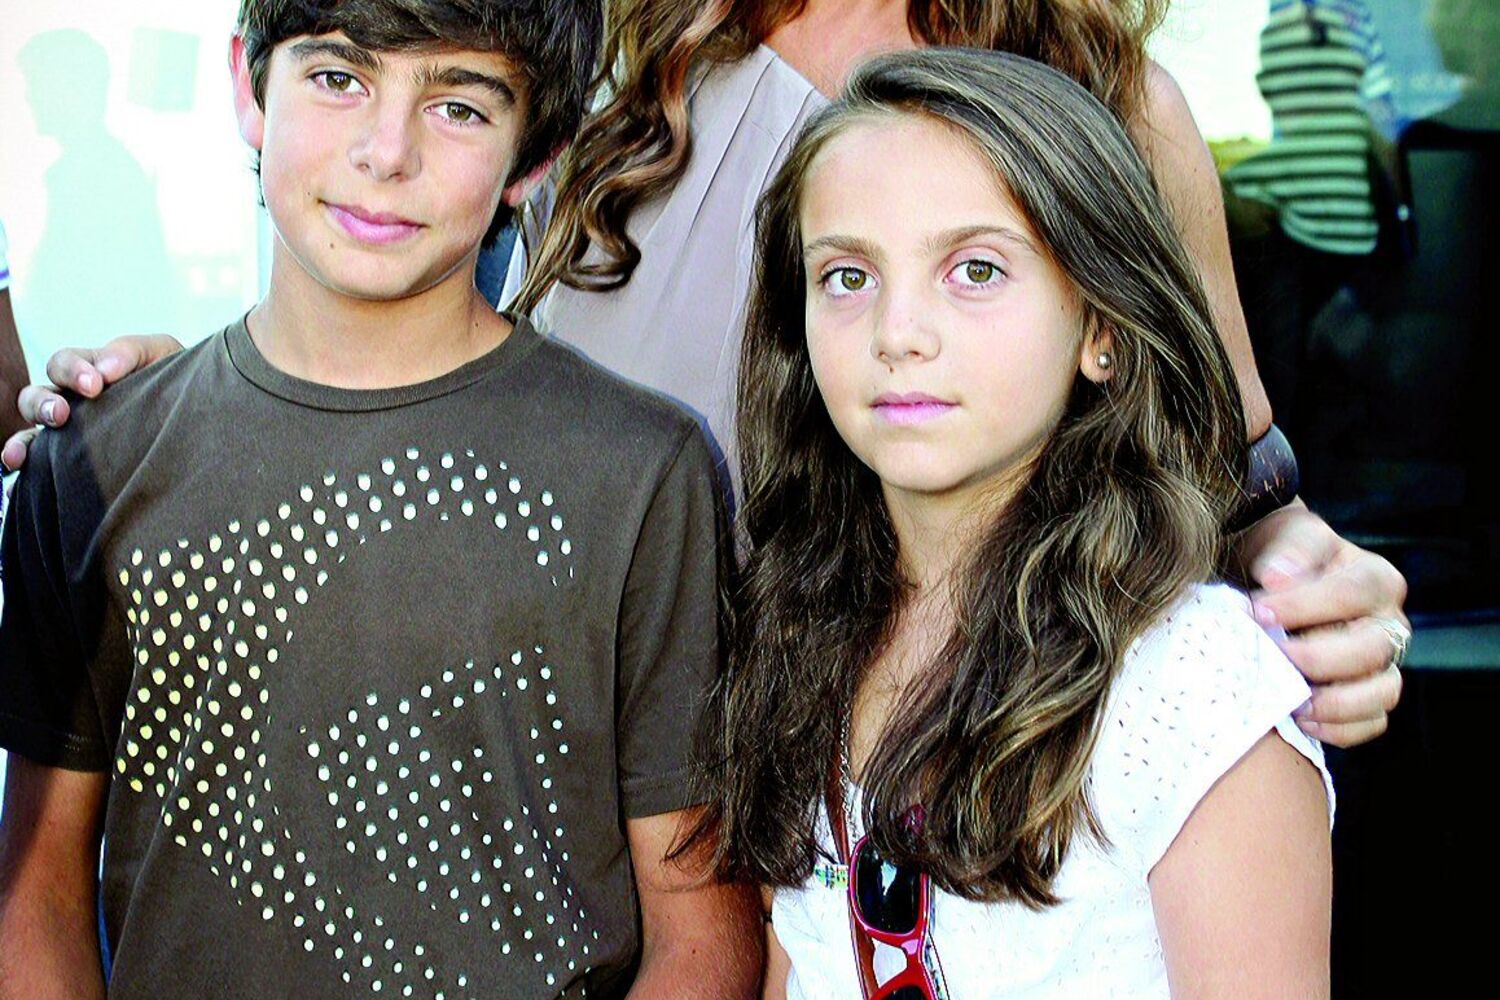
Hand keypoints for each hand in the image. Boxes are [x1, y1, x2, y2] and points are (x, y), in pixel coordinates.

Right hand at [0, 335, 181, 471]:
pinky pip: (41, 473)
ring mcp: (72, 436)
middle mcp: (73, 404)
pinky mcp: (76, 465)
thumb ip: (130, 352)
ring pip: (30, 437)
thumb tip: (105, 369)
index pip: (62, 364)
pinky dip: (23, 480)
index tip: (95, 385)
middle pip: (34, 399)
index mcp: (88, 372)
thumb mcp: (159, 354)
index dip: (72, 371)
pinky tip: (18, 490)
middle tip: (61, 415)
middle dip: (41, 405)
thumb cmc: (175, 378)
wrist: (199, 415)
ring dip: (21, 445)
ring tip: (20, 457)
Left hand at [1237, 501, 1407, 747]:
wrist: (1264, 590)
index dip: (1306, 605)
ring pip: (1381, 692)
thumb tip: (1279, 578)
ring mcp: (1384, 664)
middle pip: (1371, 649)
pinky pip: (1371, 723)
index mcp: (1374, 578)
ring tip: (1289, 698)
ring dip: (1333, 701)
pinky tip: (1300, 720)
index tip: (1259, 611)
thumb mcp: (1281, 536)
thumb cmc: (1277, 560)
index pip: (1353, 594)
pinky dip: (1339, 728)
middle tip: (1270, 655)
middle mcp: (1389, 623)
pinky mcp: (1370, 698)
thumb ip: (1288, 549)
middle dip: (1316, 657)